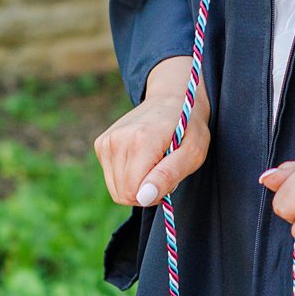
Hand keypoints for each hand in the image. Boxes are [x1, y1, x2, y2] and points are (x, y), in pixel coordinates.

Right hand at [93, 55, 209, 209]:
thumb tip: (144, 197)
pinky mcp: (101, 144)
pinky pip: (112, 178)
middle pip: (122, 193)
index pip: (133, 192)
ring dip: (137, 185)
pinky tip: (142, 159)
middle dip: (145, 192)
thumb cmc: (188, 128)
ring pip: (116, 188)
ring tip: (154, 164)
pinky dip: (127, 175)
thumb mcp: (192, 153)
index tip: (169, 180)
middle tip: (164, 171)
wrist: (173, 98)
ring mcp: (106, 141)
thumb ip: (168, 176)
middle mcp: (117, 140)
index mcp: (141, 141)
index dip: (153, 195)